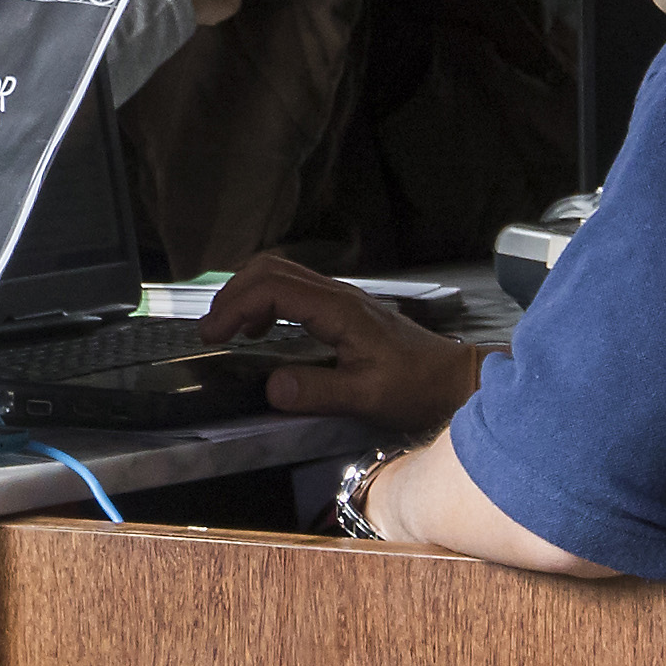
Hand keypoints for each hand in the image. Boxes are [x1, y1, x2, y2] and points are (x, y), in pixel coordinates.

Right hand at [201, 252, 483, 432]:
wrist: (454, 378)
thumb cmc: (417, 387)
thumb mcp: (368, 397)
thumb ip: (319, 391)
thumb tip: (272, 385)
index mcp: (339, 310)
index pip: (272, 288)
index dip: (234, 306)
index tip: (213, 337)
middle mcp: (337, 295)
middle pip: (270, 268)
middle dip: (232, 293)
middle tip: (211, 331)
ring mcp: (340, 298)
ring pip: (280, 273)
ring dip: (246, 294)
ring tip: (228, 330)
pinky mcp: (342, 308)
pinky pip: (293, 288)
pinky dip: (265, 301)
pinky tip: (260, 330)